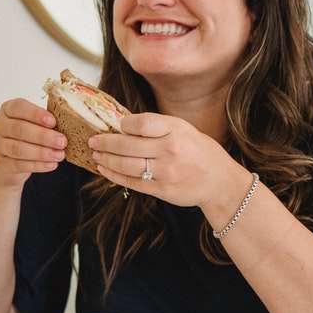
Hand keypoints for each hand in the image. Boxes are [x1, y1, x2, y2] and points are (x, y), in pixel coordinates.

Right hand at [0, 99, 67, 188]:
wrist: (7, 165)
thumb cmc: (24, 138)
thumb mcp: (31, 124)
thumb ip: (43, 121)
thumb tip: (68, 123)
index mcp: (7, 109)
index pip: (18, 107)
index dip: (36, 114)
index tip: (53, 121)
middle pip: (19, 129)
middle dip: (43, 136)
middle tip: (62, 141)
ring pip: (18, 148)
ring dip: (42, 152)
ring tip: (59, 155)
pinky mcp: (0, 163)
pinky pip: (19, 164)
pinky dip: (38, 165)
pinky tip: (51, 164)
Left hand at [87, 113, 244, 207]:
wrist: (220, 182)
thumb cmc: (199, 151)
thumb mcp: (184, 129)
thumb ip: (157, 126)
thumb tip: (123, 124)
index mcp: (176, 130)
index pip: (141, 123)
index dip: (124, 124)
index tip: (117, 126)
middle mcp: (170, 150)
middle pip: (127, 145)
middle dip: (105, 143)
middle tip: (93, 141)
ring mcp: (165, 172)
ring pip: (126, 165)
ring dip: (106, 160)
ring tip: (96, 155)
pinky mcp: (161, 189)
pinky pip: (131, 182)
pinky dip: (114, 175)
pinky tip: (104, 169)